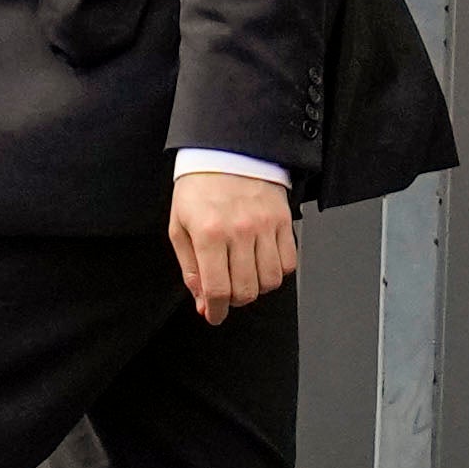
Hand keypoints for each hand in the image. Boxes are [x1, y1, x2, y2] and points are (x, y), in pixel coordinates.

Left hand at [169, 172, 296, 322]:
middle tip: (227, 293)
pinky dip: (276, 272)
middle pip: (246, 290)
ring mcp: (264, 225)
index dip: (216, 311)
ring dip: (256, 287)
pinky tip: (262, 262)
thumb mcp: (180, 228)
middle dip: (234, 301)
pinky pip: (288, 263)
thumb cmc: (198, 189)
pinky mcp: (282, 219)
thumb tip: (203, 303)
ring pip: (270, 281)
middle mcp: (239, 231)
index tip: (214, 315)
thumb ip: (191, 269)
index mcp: (208, 233)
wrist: (226, 152)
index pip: (217, 289)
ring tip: (244, 276)